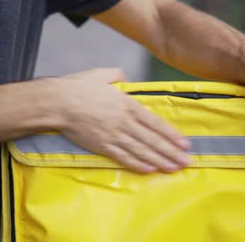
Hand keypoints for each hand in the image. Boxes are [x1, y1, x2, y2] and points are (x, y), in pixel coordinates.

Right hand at [51, 68, 190, 173]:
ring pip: (141, 151)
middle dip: (171, 152)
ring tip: (173, 169)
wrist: (57, 103)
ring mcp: (113, 135)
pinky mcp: (102, 146)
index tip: (184, 143)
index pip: (155, 122)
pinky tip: (149, 170)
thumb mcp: (101, 73)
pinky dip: (137, 164)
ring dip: (159, 161)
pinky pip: (123, 158)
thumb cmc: (77, 87)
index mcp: (127, 104)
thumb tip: (126, 79)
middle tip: (186, 162)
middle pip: (152, 140)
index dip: (171, 134)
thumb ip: (118, 75)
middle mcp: (124, 122)